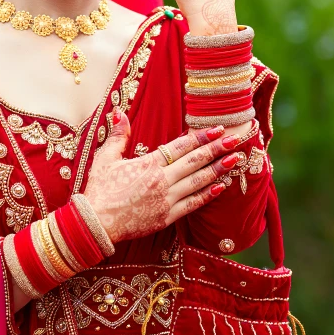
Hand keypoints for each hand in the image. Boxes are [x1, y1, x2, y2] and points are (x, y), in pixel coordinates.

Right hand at [84, 108, 241, 243]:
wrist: (96, 222)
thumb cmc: (99, 189)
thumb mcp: (105, 158)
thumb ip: (118, 135)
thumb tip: (120, 112)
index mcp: (148, 164)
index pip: (181, 146)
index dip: (201, 137)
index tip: (218, 129)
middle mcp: (161, 180)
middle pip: (195, 161)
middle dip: (217, 149)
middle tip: (236, 139)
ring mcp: (166, 199)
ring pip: (198, 182)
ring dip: (219, 170)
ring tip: (235, 160)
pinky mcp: (166, 216)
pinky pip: (192, 204)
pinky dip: (208, 195)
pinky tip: (221, 187)